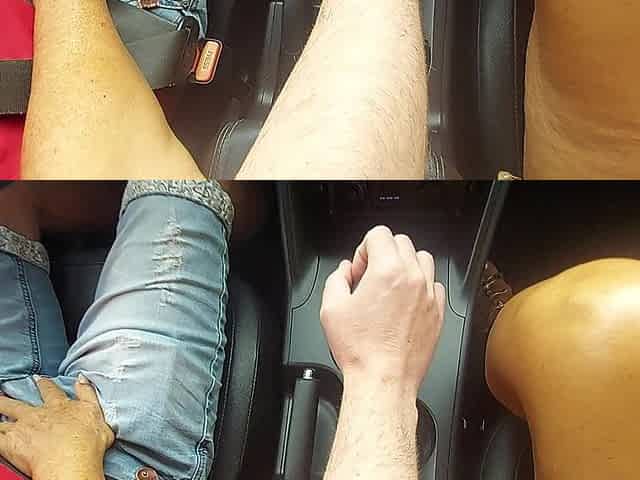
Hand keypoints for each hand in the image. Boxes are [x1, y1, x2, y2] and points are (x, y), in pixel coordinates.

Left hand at [0, 376, 114, 478]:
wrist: (71, 461)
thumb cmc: (88, 443)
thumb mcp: (98, 414)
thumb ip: (89, 394)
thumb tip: (82, 378)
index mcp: (60, 407)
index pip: (51, 392)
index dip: (45, 384)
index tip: (39, 379)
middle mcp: (39, 414)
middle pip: (20, 403)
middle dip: (11, 399)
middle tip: (3, 393)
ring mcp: (23, 428)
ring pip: (4, 416)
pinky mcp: (11, 443)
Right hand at [320, 226, 445, 395]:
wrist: (383, 380)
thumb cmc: (361, 350)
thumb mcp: (331, 308)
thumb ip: (336, 279)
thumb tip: (344, 272)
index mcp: (387, 272)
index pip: (379, 234)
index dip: (363, 249)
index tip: (360, 268)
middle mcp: (413, 279)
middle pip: (402, 242)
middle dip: (382, 254)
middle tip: (370, 277)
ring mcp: (429, 295)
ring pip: (422, 259)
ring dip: (404, 265)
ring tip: (390, 286)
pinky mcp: (438, 312)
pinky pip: (435, 285)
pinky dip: (421, 286)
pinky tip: (405, 302)